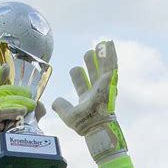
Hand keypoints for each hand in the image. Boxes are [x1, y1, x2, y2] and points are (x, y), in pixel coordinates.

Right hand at [0, 64, 37, 167]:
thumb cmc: (6, 151)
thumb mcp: (21, 130)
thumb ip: (30, 116)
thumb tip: (41, 106)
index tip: (6, 67)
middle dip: (16, 92)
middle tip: (31, 100)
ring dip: (15, 101)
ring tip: (28, 107)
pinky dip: (10, 110)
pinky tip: (20, 113)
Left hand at [52, 40, 126, 164]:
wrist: (96, 124)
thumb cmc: (83, 124)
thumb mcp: (68, 115)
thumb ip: (61, 107)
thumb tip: (55, 102)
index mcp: (86, 98)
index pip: (81, 84)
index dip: (77, 76)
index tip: (74, 69)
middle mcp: (96, 91)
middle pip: (94, 74)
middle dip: (91, 63)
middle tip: (88, 53)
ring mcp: (104, 86)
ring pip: (104, 67)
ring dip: (103, 56)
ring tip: (102, 44)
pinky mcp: (110, 81)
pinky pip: (111, 65)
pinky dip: (111, 55)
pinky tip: (109, 44)